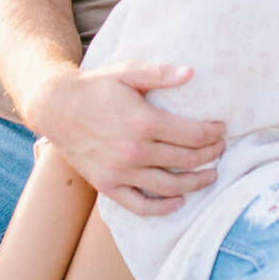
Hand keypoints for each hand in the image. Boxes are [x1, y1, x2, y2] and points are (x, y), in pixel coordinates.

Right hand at [36, 61, 226, 216]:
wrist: (56, 106)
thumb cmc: (95, 87)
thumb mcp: (127, 72)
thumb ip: (160, 74)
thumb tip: (191, 73)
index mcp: (143, 122)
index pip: (193, 135)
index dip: (213, 134)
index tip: (222, 130)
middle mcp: (133, 151)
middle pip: (186, 160)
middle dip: (211, 155)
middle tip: (221, 149)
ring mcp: (120, 172)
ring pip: (169, 186)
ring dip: (196, 183)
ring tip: (211, 175)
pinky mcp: (107, 186)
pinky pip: (140, 206)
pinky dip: (163, 208)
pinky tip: (179, 200)